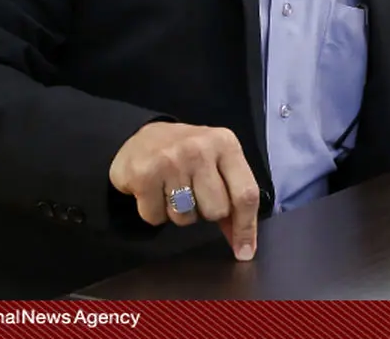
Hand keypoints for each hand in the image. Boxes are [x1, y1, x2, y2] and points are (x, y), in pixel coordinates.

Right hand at [109, 122, 260, 259]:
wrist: (143, 138)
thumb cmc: (187, 155)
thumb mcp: (217, 166)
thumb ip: (233, 200)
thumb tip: (244, 245)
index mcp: (226, 144)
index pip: (245, 194)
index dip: (246, 227)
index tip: (244, 252)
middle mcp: (201, 148)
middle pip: (216, 211)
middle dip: (204, 211)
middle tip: (191, 192)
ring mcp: (171, 159)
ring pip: (185, 218)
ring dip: (177, 213)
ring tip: (170, 189)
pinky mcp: (144, 173)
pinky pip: (156, 218)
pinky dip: (154, 213)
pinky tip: (152, 191)